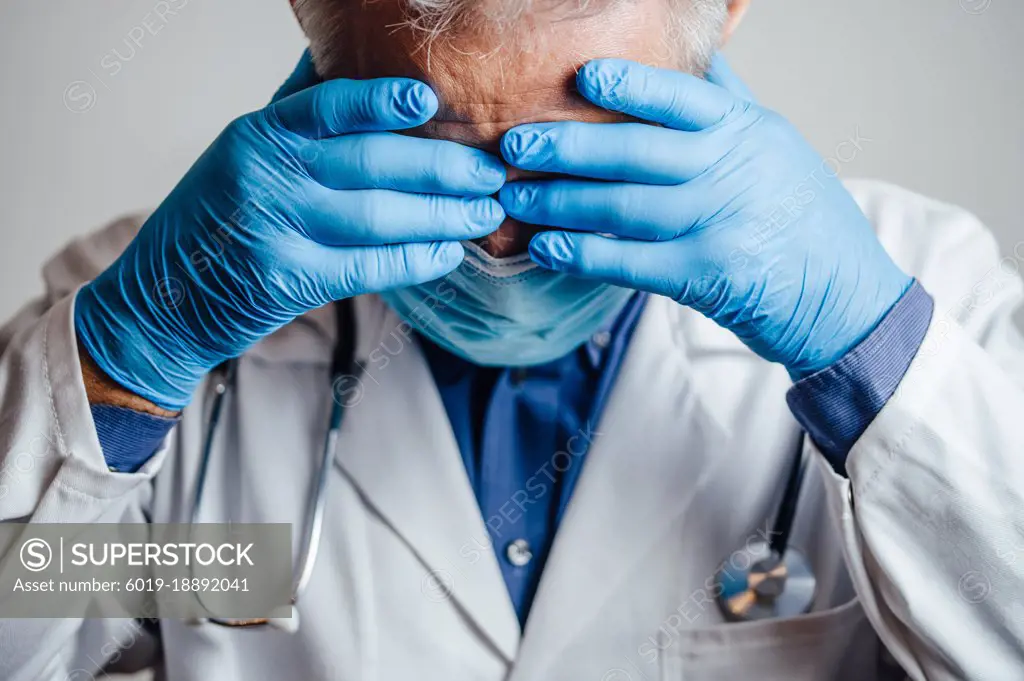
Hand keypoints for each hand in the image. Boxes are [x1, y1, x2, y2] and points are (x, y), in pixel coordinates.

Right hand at [75, 51, 505, 409]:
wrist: (167, 296)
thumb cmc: (219, 216)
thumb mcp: (244, 151)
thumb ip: (295, 110)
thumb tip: (335, 56)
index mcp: (260, 135)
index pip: (329, 104)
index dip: (383, 101)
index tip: (432, 102)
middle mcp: (267, 174)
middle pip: (373, 162)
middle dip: (444, 169)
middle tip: (491, 174)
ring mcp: (277, 228)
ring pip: (380, 216)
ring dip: (443, 217)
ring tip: (484, 215)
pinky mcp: (290, 279)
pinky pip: (370, 266)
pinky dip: (416, 260)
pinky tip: (448, 254)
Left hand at [498, 56, 911, 378]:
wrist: (845, 298)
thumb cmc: (799, 215)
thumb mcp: (774, 145)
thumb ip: (725, 103)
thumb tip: (691, 53)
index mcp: (747, 130)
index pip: (682, 97)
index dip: (629, 85)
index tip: (579, 76)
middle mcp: (733, 170)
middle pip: (636, 152)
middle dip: (568, 148)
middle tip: (515, 144)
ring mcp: (720, 224)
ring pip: (623, 206)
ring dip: (561, 203)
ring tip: (514, 198)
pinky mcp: (706, 276)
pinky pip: (630, 261)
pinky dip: (583, 254)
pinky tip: (546, 248)